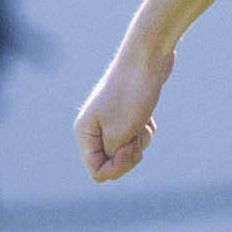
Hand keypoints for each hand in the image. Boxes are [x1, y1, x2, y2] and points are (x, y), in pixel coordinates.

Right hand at [76, 45, 170, 182]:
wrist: (147, 60)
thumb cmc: (132, 95)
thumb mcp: (120, 133)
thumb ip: (112, 157)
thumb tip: (110, 167)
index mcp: (84, 133)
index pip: (97, 171)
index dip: (117, 167)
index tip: (128, 149)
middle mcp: (93, 128)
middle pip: (113, 163)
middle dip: (130, 155)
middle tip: (137, 134)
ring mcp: (110, 121)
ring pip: (127, 151)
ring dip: (140, 141)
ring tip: (141, 121)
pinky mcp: (126, 115)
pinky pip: (137, 137)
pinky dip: (145, 130)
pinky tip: (147, 116)